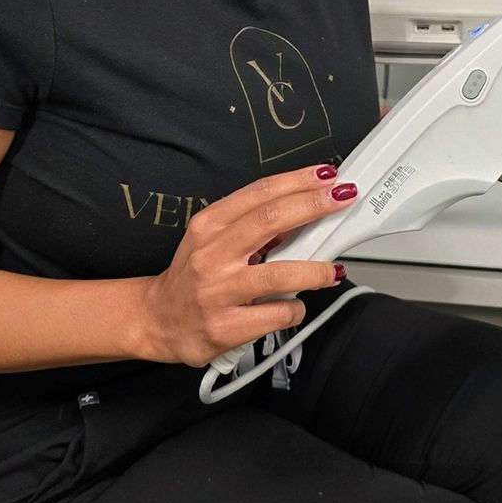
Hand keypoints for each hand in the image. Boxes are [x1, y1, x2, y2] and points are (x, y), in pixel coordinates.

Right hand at [140, 163, 351, 366]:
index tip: (326, 175)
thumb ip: (251, 226)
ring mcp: (217, 292)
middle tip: (342, 199)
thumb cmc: (193, 276)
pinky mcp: (225, 326)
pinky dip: (294, 309)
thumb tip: (302, 213)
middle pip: (270, 220)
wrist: (158, 319)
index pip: (259, 193)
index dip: (297, 181)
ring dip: (315, 270)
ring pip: (279, 274)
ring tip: (332, 271)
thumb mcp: (212, 240)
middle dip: (313, 206)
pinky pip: (276, 314)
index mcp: (209, 225)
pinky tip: (294, 306)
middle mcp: (211, 255)